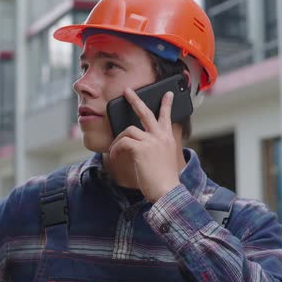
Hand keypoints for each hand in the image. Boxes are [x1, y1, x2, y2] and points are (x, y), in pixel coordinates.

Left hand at [108, 88, 180, 202]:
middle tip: (127, 91)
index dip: (166, 104)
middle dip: (135, 99)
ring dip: (118, 140)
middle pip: (146, 112)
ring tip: (114, 150)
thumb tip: (137, 145)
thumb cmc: (164, 180)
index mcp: (167, 138)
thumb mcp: (164, 159)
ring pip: (128, 130)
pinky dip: (116, 149)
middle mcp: (160, 136)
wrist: (167, 190)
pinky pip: (123, 142)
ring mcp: (151, 141)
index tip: (167, 94)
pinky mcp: (141, 148)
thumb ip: (155, 149)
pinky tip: (115, 157)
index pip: (167, 116)